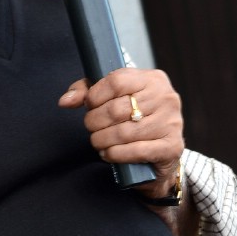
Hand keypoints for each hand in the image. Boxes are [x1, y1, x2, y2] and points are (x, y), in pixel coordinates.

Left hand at [59, 65, 184, 189]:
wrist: (161, 156)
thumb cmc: (135, 122)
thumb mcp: (114, 99)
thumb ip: (88, 93)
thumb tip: (65, 101)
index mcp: (154, 79)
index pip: (116, 80)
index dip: (95, 95)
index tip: (90, 106)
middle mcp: (166, 98)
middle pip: (116, 108)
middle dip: (95, 122)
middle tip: (91, 128)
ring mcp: (171, 123)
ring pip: (123, 132)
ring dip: (102, 140)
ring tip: (98, 142)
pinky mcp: (171, 147)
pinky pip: (135, 151)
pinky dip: (115, 154)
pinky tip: (108, 153)